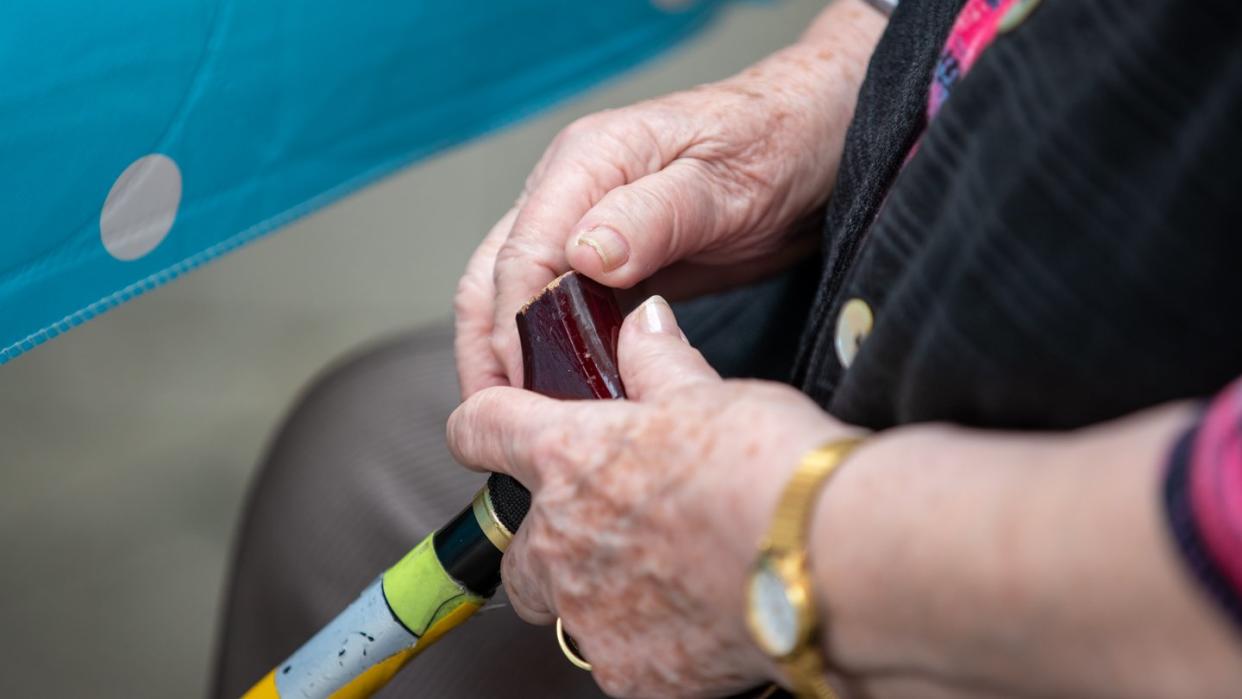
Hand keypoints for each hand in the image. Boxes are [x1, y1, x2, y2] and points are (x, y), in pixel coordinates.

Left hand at [448, 296, 857, 696]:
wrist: (825, 560)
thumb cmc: (766, 468)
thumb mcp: (706, 392)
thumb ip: (657, 361)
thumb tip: (643, 324)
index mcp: (567, 457)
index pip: (481, 430)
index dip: (481, 426)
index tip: (485, 433)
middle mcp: (560, 541)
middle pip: (517, 548)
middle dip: (551, 539)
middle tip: (614, 526)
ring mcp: (590, 616)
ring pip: (565, 609)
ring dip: (597, 592)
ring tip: (666, 574)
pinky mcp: (630, 673)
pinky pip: (618, 657)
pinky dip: (647, 640)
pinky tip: (696, 615)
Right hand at [453, 0, 885, 396]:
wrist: (814, 135)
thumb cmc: (779, 145)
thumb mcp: (725, 183)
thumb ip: (654, 216)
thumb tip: (583, 256)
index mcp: (588, 159)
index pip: (523, 250)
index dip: (516, 324)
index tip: (528, 386)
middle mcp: (570, 185)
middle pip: (494, 272)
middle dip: (487, 347)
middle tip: (498, 418)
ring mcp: (583, 218)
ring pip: (513, 290)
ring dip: (507, 351)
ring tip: (518, 415)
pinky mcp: (606, 253)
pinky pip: (556, 302)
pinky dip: (548, 345)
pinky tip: (559, 387)